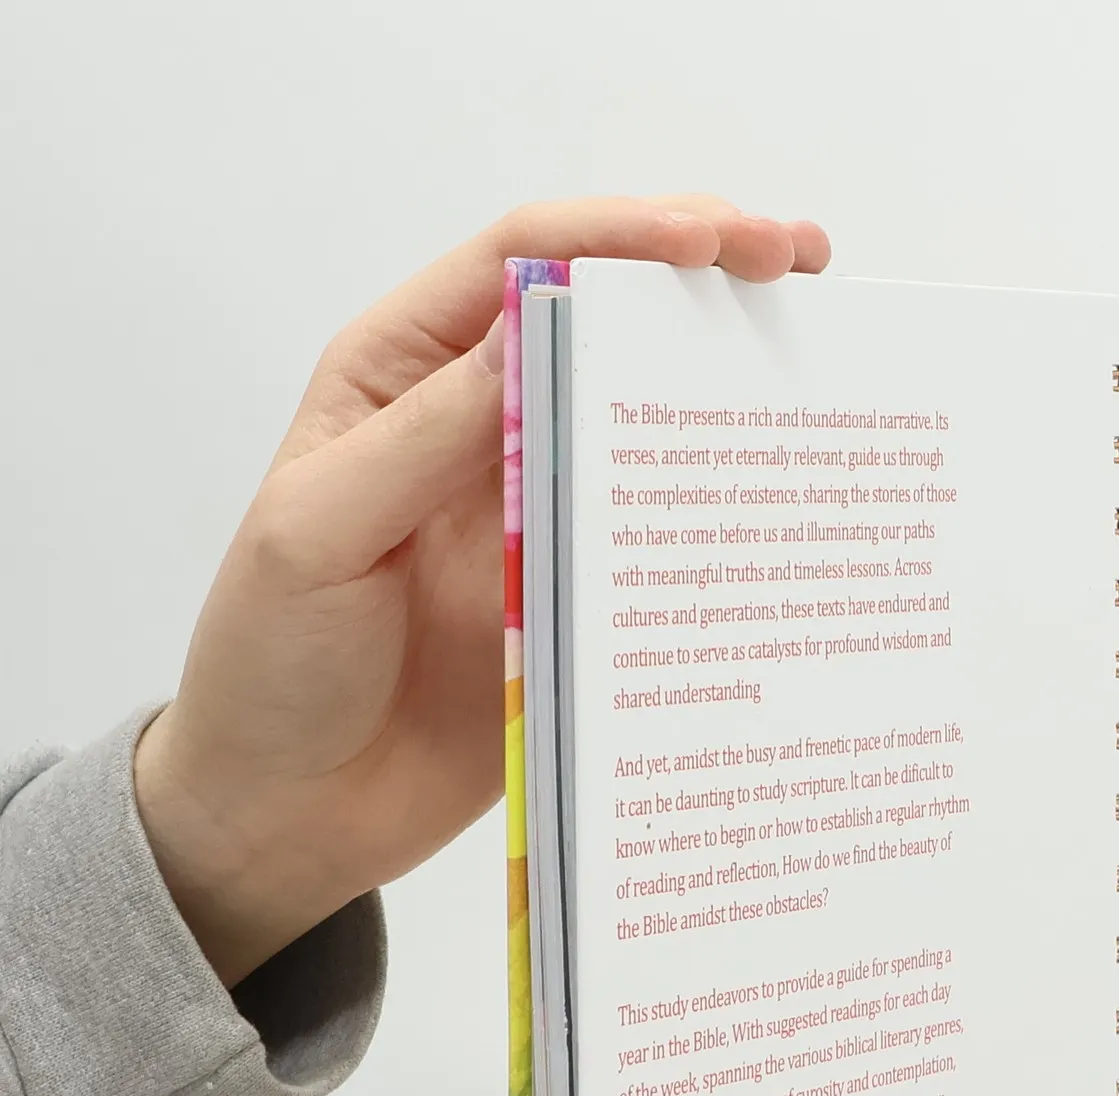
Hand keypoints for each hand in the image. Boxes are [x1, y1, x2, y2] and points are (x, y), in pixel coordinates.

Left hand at [134, 196, 829, 985]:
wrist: (292, 813)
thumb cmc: (272, 661)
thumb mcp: (322, 531)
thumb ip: (428, 435)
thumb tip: (542, 327)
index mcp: (405, 378)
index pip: (520, 263)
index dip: (620, 235)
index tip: (714, 240)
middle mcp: (483, 428)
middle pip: (605, 323)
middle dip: (705, 280)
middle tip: (805, 261)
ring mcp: (541, 515)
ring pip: (648, 424)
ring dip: (731, 386)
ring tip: (823, 356)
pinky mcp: (580, 600)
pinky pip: (661, 544)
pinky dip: (725, 514)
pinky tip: (787, 498)